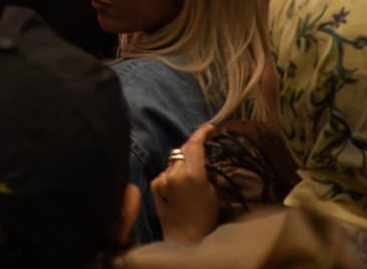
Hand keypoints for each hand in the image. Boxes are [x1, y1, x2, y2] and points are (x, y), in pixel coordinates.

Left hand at [153, 124, 223, 245]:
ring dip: (182, 162)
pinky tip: (178, 186)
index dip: (201, 133)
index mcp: (192, 173)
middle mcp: (173, 172)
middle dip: (192, 149)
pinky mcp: (154, 184)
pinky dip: (173, 173)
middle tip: (203, 151)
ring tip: (191, 175)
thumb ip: (205, 170)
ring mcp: (161, 178)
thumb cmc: (206, 217)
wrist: (185, 238)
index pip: (194, 145)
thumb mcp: (213, 191)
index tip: (210, 128)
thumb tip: (201, 158)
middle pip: (182, 151)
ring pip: (173, 161)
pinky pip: (165, 172)